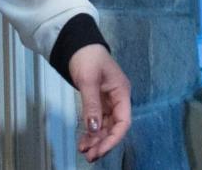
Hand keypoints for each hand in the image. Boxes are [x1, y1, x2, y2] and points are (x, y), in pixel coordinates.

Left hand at [69, 44, 131, 161]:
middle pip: (114, 127)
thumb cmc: (87, 57)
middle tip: (89, 156)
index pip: (123, 122)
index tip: (100, 150)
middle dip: (103, 143)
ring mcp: (108, 101)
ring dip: (96, 140)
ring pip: (105, 127)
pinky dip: (91, 132)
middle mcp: (117, 99)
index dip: (113, 139)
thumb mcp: (89, 80)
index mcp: (122, 92)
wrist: (77, 45)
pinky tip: (84, 141)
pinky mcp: (98, 102)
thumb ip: (92, 105)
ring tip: (84, 151)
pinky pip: (97, 122)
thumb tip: (94, 129)